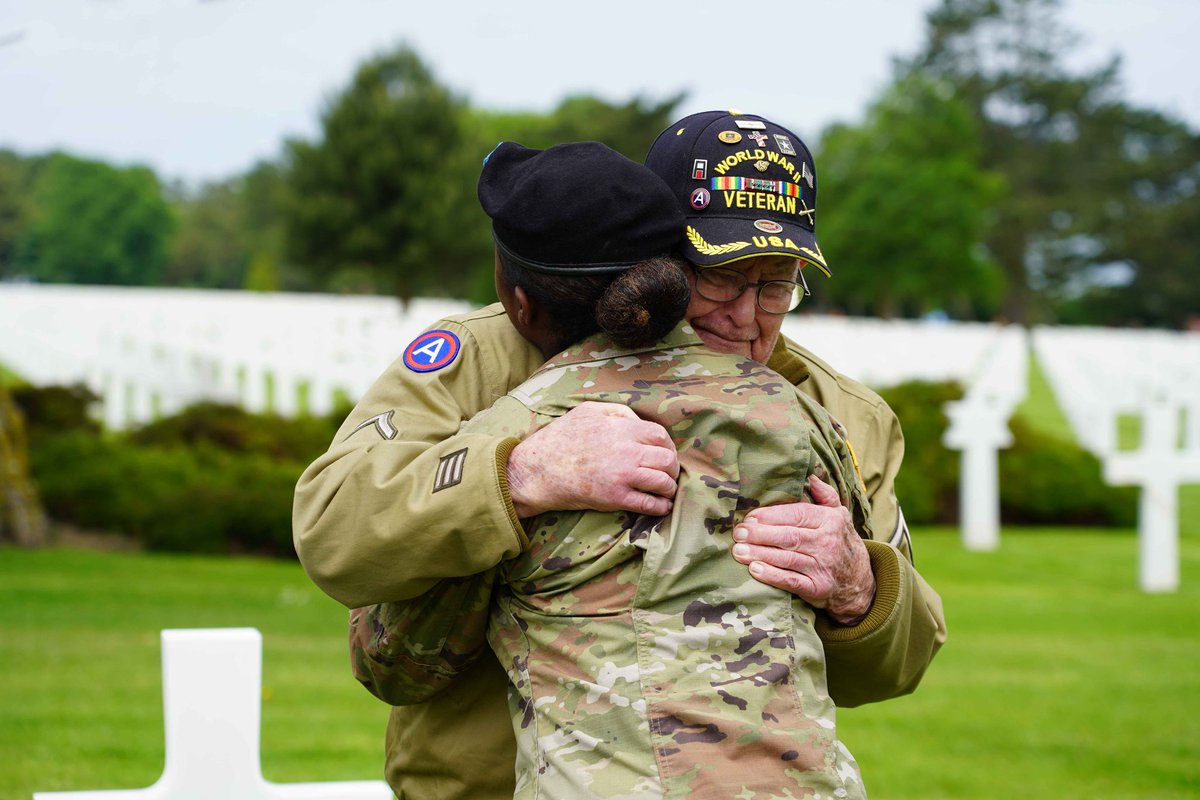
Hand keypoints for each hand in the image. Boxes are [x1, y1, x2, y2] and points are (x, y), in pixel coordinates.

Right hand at [507, 401, 678, 517]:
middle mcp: (626, 452)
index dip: (668, 446)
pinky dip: (660, 507)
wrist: (537, 470)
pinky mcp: (615, 498)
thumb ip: (617, 412)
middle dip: (672, 468)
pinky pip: (648, 504)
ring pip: (663, 482)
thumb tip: (639, 421)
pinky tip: (661, 506)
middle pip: (667, 459)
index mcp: (621, 429)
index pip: (661, 436)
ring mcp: (622, 476)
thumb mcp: (588, 411)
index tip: (665, 453)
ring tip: (666, 490)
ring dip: (669, 488)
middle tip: (668, 473)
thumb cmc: (560, 438)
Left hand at [730, 475, 874, 624]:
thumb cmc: (839, 541)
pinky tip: (755, 569)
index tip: (750, 517)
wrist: (859, 580)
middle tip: (739, 533)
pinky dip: (772, 576)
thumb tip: (811, 476)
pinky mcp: (818, 588)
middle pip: (789, 536)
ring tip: (739, 551)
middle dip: (760, 535)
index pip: (797, 514)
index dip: (771, 516)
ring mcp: (824, 567)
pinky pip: (792, 581)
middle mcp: (828, 543)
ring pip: (787, 558)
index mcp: (830, 520)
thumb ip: (825, 495)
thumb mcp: (839, 514)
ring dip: (760, 554)